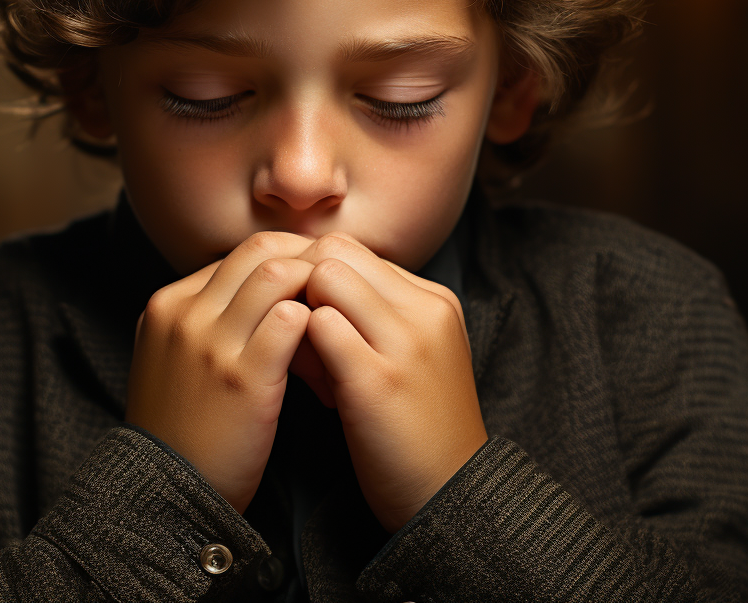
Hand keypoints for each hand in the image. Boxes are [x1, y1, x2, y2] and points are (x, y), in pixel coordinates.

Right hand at [126, 232, 314, 513]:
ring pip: (278, 273)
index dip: (285, 259)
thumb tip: (265, 294)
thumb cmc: (184, 430)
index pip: (238, 253)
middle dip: (307, 258)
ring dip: (318, 287)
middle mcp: (184, 313)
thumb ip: (208, 322)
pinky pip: (291, 320)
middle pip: (259, 250)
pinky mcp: (241, 376)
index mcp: (167, 305)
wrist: (168, 495)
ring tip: (342, 312)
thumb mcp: (175, 361)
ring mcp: (210, 343)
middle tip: (342, 284)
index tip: (316, 279)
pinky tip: (336, 346)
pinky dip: (321, 323)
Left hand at [298, 232, 487, 532]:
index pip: (354, 248)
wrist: (449, 497)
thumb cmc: (414, 428)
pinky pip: (319, 326)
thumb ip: (370, 315)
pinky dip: (299, 347)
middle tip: (298, 336)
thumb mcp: (407, 356)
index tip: (311, 323)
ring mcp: (405, 342)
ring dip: (298, 312)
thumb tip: (304, 283)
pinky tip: (309, 386)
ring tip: (304, 360)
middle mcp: (425, 310)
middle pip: (336, 251)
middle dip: (302, 284)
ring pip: (326, 277)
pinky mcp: (378, 379)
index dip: (317, 278)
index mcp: (434, 300)